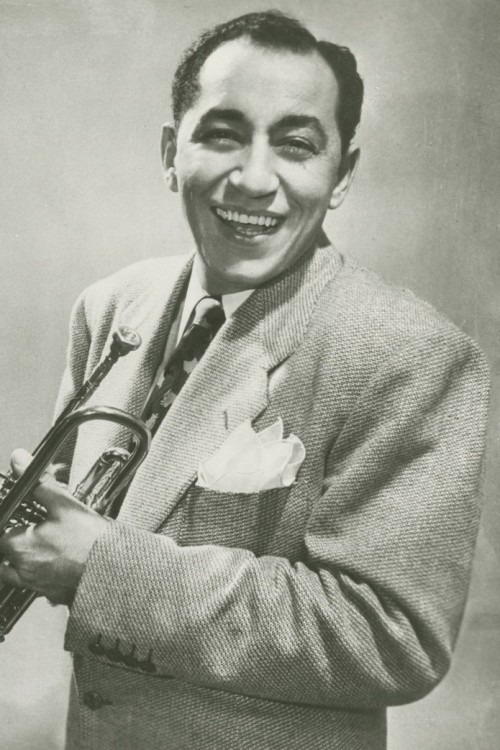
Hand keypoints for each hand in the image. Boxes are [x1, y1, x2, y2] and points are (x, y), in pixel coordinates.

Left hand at [0, 449, 108, 604]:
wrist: (115, 570)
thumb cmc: (90, 541)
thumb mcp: (63, 503)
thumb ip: (38, 482)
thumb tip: (18, 461)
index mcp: (20, 547)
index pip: (0, 535)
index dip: (7, 524)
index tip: (17, 520)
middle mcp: (23, 570)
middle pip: (3, 559)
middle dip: (10, 546)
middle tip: (27, 533)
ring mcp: (37, 586)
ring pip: (16, 576)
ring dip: (21, 564)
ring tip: (39, 550)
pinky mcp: (53, 595)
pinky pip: (37, 588)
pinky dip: (40, 577)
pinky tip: (55, 566)